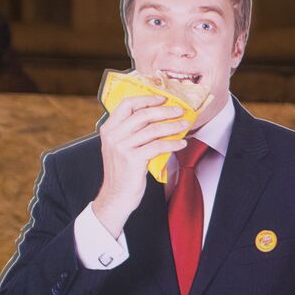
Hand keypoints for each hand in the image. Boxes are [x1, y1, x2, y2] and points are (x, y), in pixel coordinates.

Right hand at [91, 96, 189, 237]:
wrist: (117, 196)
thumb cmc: (123, 171)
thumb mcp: (120, 147)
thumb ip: (131, 131)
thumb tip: (157, 115)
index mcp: (108, 128)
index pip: (126, 104)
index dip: (146, 99)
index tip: (163, 98)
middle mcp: (113, 135)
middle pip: (143, 114)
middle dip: (165, 111)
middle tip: (180, 111)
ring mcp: (122, 147)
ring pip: (153, 129)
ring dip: (173, 126)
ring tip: (185, 125)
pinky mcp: (133, 160)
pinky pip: (158, 146)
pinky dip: (173, 143)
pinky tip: (181, 143)